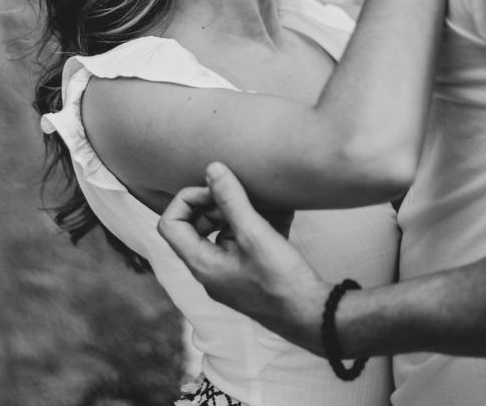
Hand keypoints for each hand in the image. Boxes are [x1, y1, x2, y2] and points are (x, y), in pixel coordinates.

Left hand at [158, 162, 330, 353]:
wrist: (315, 316)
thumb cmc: (282, 281)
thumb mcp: (254, 234)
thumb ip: (231, 199)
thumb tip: (212, 168)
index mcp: (202, 264)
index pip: (170, 224)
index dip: (187, 199)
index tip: (214, 188)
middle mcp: (211, 270)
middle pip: (197, 225)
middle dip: (217, 203)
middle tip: (241, 191)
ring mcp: (231, 273)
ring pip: (225, 231)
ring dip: (243, 210)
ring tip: (266, 197)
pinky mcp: (251, 273)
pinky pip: (247, 241)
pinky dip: (260, 223)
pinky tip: (283, 209)